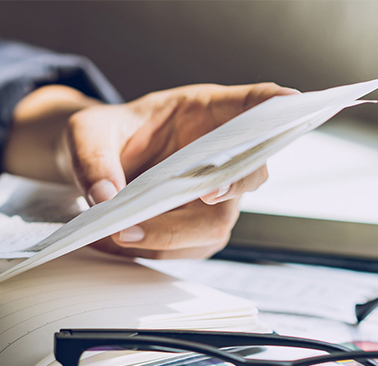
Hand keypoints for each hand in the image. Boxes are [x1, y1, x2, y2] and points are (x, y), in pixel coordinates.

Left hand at [2, 82, 297, 258]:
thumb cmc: (100, 136)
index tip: (291, 103)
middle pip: (248, 173)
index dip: (277, 104)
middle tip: (202, 193)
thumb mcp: (85, 133)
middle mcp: (219, 154)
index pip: (255, 103)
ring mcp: (213, 193)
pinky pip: (189, 247)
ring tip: (121, 232)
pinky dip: (154, 249)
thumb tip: (107, 197)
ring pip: (217, 222)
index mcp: (206, 111)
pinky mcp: (195, 226)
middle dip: (228, 186)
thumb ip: (93, 158)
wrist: (91, 167)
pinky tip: (117, 241)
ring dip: (174, 234)